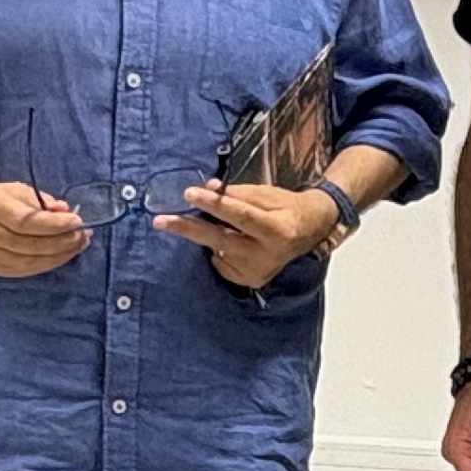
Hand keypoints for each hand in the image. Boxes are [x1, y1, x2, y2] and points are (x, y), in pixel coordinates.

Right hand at [0, 174, 90, 278]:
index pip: (26, 221)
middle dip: (62, 242)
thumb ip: (36, 199)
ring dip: (57, 256)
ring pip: (27, 262)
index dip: (53, 224)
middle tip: (83, 236)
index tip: (76, 220)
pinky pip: (20, 271)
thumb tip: (63, 209)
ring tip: (77, 247)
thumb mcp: (7, 189)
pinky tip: (59, 258)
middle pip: (30, 245)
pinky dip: (43, 266)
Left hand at [159, 182, 335, 291]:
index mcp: (276, 230)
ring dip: (208, 236)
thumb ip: (237, 193)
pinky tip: (233, 242)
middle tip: (161, 221)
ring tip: (221, 225)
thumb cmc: (285, 208)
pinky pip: (221, 262)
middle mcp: (268, 255)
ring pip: (218, 251)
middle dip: (188, 228)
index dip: (213, 204)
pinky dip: (219, 250)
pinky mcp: (250, 280)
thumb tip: (208, 190)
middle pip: (220, 239)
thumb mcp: (266, 194)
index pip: (239, 215)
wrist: (309, 230)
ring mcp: (258, 271)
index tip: (189, 194)